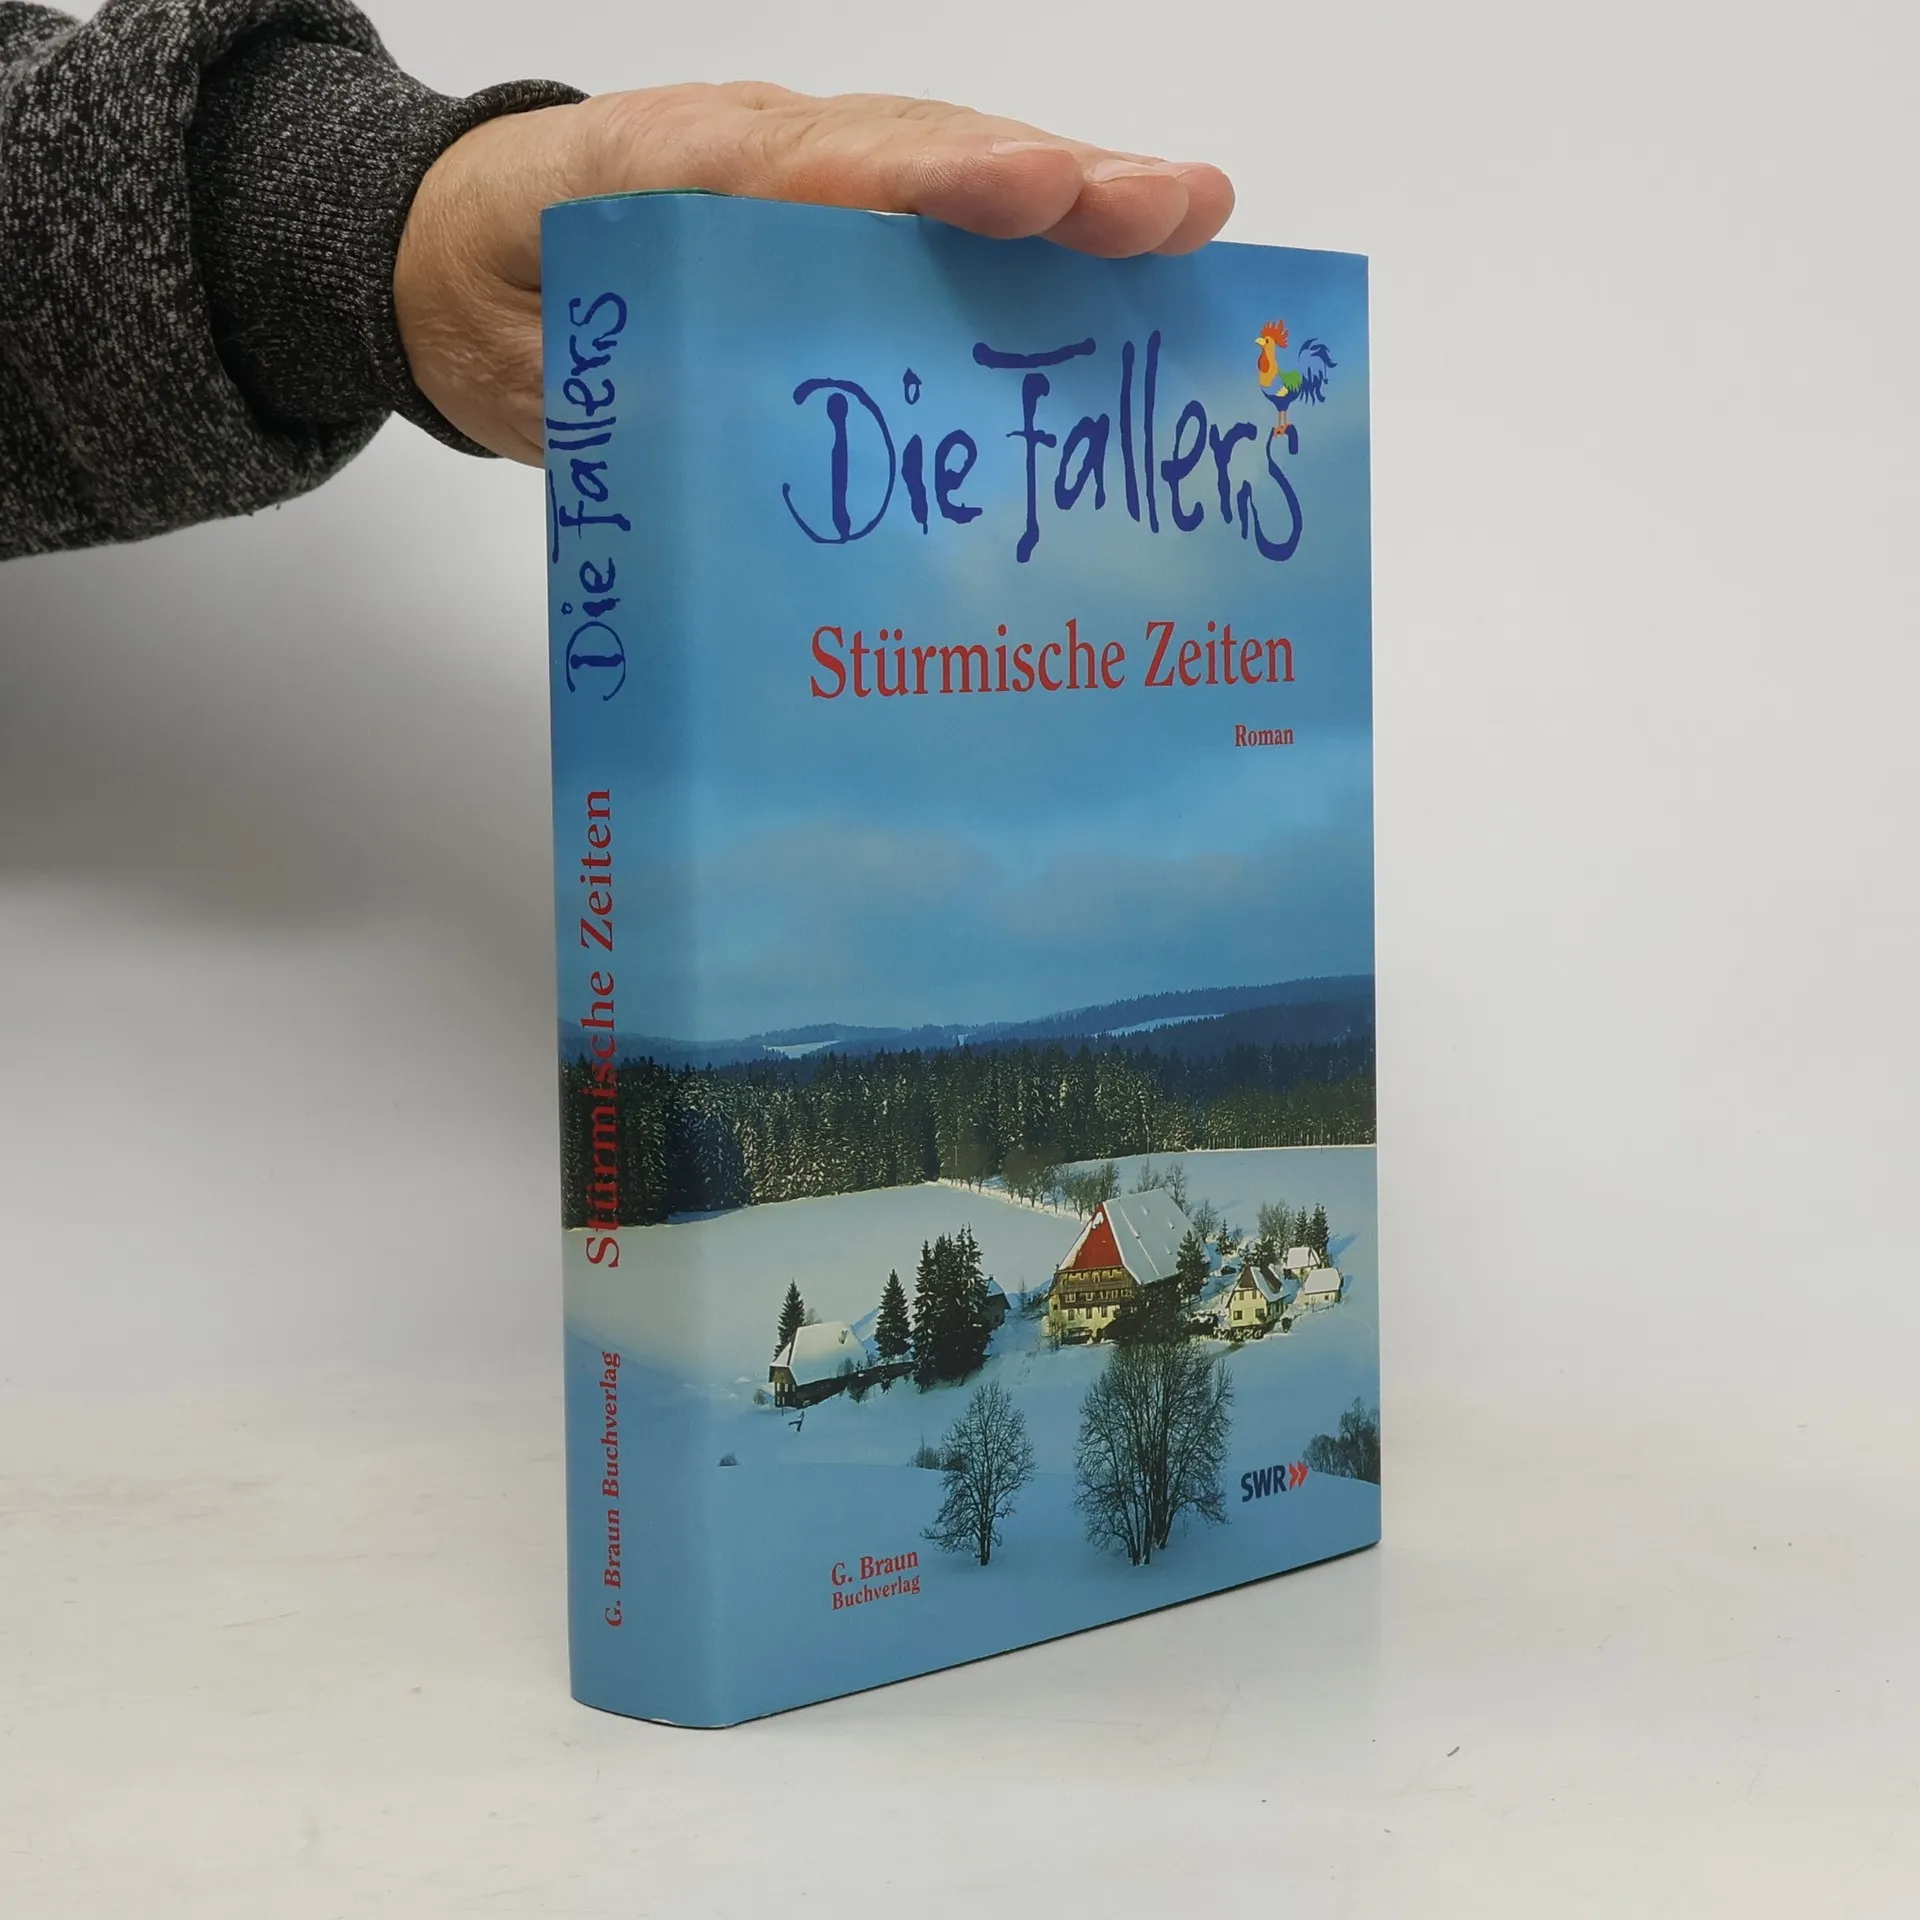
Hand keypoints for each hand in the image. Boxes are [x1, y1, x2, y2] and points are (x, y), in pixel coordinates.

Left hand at [394, 83, 1234, 463]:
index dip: (932, 180)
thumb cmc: (497, 302)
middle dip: (1054, 183)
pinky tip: (1127, 274)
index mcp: (677, 176)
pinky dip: (1039, 250)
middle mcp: (766, 159)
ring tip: (1192, 224)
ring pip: (954, 178)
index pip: (822, 166)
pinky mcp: (836, 231)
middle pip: (924, 153)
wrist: (456, 256)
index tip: (1030, 196)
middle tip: (1173, 211)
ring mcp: (812, 187)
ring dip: (1077, 206)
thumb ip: (629, 401)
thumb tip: (742, 459)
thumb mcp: (535, 369)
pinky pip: (944, 230)